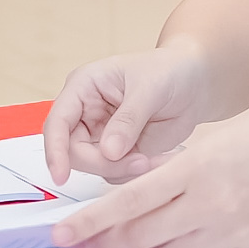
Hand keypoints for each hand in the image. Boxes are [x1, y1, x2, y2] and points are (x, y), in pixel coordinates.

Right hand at [45, 40, 213, 184]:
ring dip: (124, 169)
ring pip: (95, 166)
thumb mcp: (149, 88)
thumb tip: (108, 151)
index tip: (61, 175)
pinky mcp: (118, 153)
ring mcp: (101, 135)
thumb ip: (127, 119)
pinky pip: (116, 173)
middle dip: (103, 163)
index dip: (55, 150)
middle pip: (73, 152)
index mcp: (83, 87)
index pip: (58, 122)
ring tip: (155, 157)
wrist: (193, 85)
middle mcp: (85, 113)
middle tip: (140, 162)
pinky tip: (158, 158)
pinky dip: (136, 173)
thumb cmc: (168, 71)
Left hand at [57, 98, 248, 247]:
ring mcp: (231, 233)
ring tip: (150, 231)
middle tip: (82, 244)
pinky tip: (209, 222)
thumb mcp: (214, 140)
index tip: (62, 233)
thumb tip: (136, 197)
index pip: (129, 203)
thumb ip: (175, 170)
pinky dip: (195, 243)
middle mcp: (210, 206)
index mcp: (197, 170)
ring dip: (149, 247)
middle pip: (140, 237)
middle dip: (105, 243)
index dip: (91, 222)